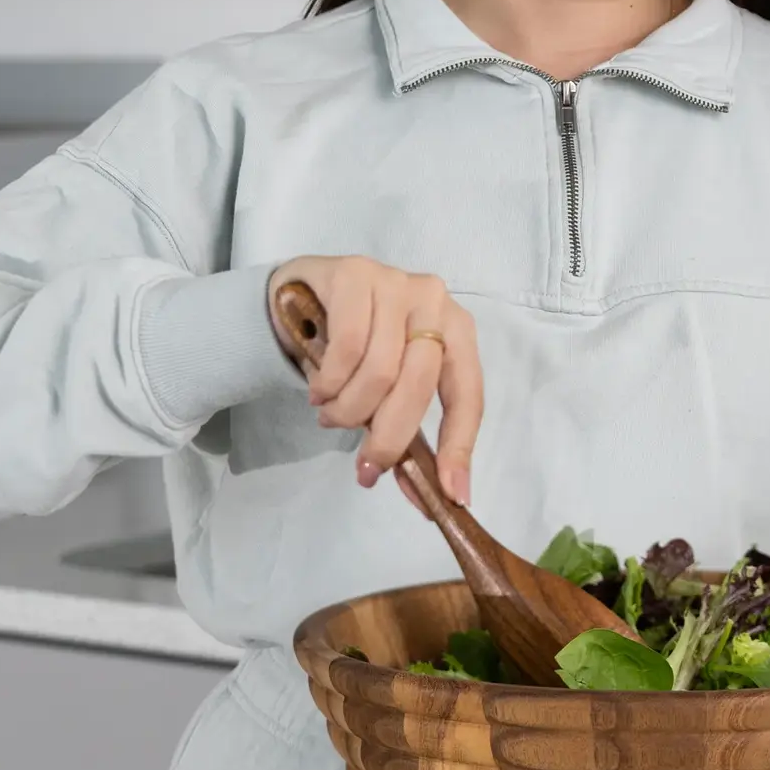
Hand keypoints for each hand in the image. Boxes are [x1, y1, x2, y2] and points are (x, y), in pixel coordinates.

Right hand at [268, 256, 481, 513]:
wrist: (302, 294)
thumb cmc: (355, 345)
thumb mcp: (387, 388)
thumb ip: (406, 430)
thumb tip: (432, 494)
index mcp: (456, 330)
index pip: (468, 393)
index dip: (459, 446)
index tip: (451, 493)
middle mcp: (434, 301)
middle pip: (418, 385)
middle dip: (388, 438)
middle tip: (365, 466)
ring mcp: (395, 282)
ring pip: (378, 371)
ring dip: (348, 410)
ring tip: (330, 414)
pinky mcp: (354, 274)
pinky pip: (345, 347)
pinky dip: (328, 383)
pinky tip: (319, 389)